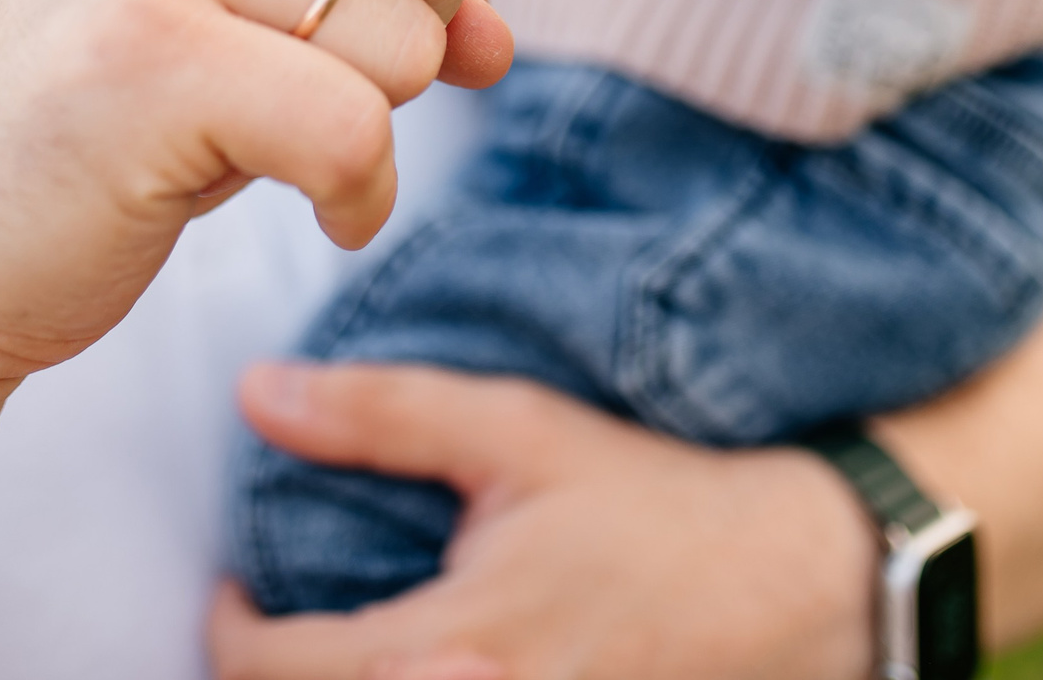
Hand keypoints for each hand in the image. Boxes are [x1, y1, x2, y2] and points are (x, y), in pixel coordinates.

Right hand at [0, 0, 579, 679]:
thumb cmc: (109, 99)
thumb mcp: (245, 0)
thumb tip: (495, 44)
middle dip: (423, 15)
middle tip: (290, 58)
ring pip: (424, 30)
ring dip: (371, 116)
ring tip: (244, 123)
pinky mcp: (155, 46)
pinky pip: (362, 127)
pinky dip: (348, 197)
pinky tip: (278, 201)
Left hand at [206, 181, 1042, 679]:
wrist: (813, 579)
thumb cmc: (663, 503)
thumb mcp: (521, 433)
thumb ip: (380, 414)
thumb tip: (257, 392)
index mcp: (447, 654)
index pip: (267, 670)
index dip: (228, 626)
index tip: (237, 587)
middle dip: (276, 678)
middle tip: (280, 631)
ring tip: (344, 656)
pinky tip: (431, 669)